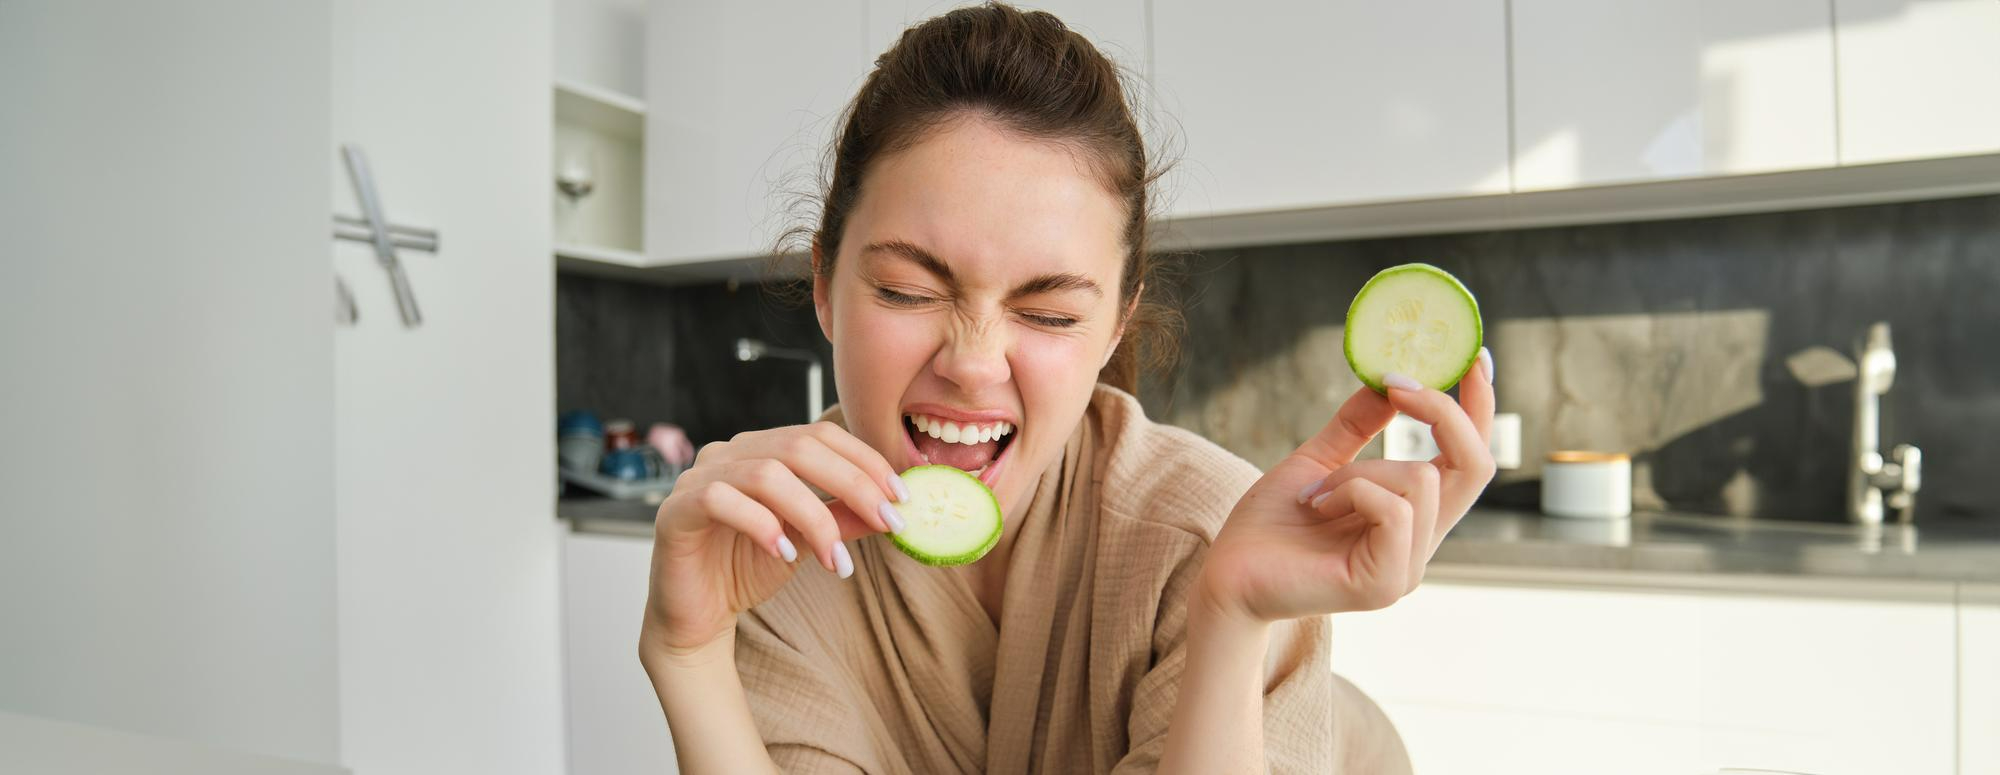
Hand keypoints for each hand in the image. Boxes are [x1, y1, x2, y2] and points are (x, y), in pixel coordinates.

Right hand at [640, 422, 906, 658]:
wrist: (697, 618)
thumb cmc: (747, 569)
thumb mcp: (809, 541)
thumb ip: (844, 518)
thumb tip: (896, 505)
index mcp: (762, 449)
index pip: (820, 435)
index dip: (865, 461)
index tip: (902, 497)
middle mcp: (729, 453)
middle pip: (799, 447)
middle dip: (852, 484)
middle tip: (887, 521)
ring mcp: (698, 477)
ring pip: (766, 474)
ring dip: (813, 517)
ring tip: (836, 559)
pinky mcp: (676, 510)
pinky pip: (720, 500)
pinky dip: (761, 524)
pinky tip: (785, 554)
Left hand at [1202, 356, 1496, 622]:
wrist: (1226, 576)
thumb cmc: (1269, 524)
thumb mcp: (1317, 460)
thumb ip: (1357, 426)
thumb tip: (1392, 380)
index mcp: (1414, 517)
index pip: (1472, 460)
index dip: (1481, 409)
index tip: (1474, 357)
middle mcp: (1422, 545)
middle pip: (1477, 466)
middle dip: (1443, 412)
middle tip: (1398, 383)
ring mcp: (1408, 569)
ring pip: (1421, 479)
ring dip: (1360, 469)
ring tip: (1316, 494)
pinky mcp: (1385, 585)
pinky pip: (1393, 509)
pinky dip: (1350, 491)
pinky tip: (1316, 508)